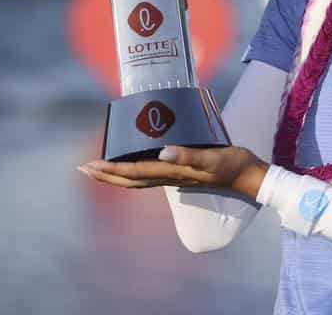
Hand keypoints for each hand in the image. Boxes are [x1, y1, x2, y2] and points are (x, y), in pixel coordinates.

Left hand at [78, 145, 268, 200]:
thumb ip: (189, 154)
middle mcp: (168, 176)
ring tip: (99, 167)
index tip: (91, 165)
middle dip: (105, 175)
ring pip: (136, 178)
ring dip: (115, 174)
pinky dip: (132, 170)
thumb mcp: (212, 157)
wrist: (247, 175)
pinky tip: (130, 162)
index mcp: (172, 171)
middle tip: (83, 168)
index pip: (134, 173)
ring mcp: (173, 175)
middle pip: (129, 180)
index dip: (111, 169)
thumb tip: (163, 151)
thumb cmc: (231, 164)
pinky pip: (148, 173)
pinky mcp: (180, 171)